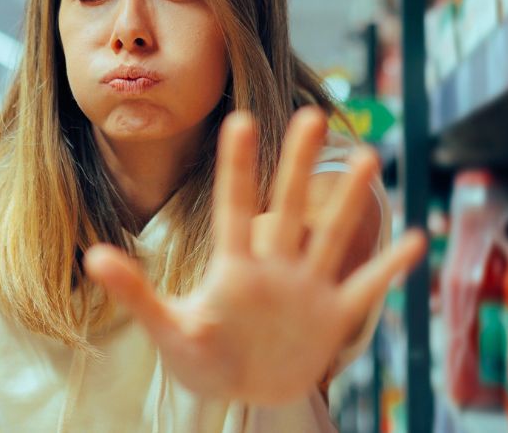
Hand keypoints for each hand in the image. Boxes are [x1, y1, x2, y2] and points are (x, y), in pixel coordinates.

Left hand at [83, 108, 425, 404]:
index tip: (240, 118)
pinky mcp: (333, 317)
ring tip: (369, 157)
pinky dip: (389, 267)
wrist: (243, 392)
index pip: (235, 208)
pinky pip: (366, 288)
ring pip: (331, 237)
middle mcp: (275, 268)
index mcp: (235, 267)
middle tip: (312, 115)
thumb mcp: (169, 329)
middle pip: (289, 207)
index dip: (238, 166)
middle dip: (299, 164)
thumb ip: (136, 292)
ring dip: (348, 202)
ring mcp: (307, 290)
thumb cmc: (202, 357)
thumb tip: (92, 255)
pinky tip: (415, 238)